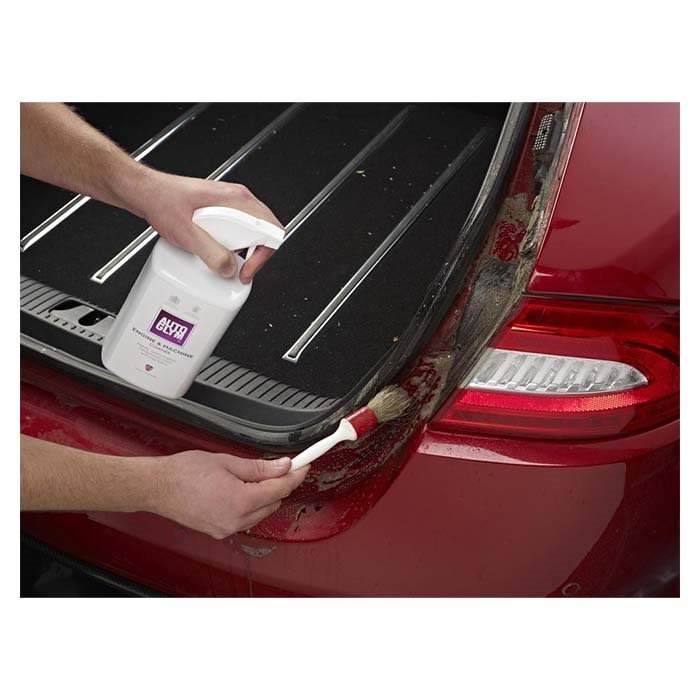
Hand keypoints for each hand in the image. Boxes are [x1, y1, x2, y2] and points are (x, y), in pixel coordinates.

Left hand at [125, 169, 283, 281]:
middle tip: (241, 271)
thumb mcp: (187, 232)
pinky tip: (217, 253)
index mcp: (235, 199)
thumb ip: (211, 253)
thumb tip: (229, 269)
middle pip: (264, 231)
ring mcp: (229, 206)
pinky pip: (237, 232)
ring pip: (251, 233)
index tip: (247, 269)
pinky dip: (232, 247)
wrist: (144, 193)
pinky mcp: (219, 213)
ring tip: (228, 263)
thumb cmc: (162, 200)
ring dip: (244, 252)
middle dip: (256, 256)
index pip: (270, 228)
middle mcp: (236, 200)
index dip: (264, 253)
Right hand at [148, 451, 307, 538]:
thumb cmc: (184, 472)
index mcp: (240, 501)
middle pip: (273, 502)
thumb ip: (259, 467)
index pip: (280, 488)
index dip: (295, 475)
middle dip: (278, 483)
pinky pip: (245, 518)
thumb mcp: (227, 461)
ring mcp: (226, 528)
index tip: (304, 466)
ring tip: (248, 477)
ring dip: (263, 495)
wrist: (157, 487)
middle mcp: (235, 520)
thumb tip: (282, 466)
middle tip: (277, 466)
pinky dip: (249, 505)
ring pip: (261, 512)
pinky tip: (238, 490)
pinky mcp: (219, 531)